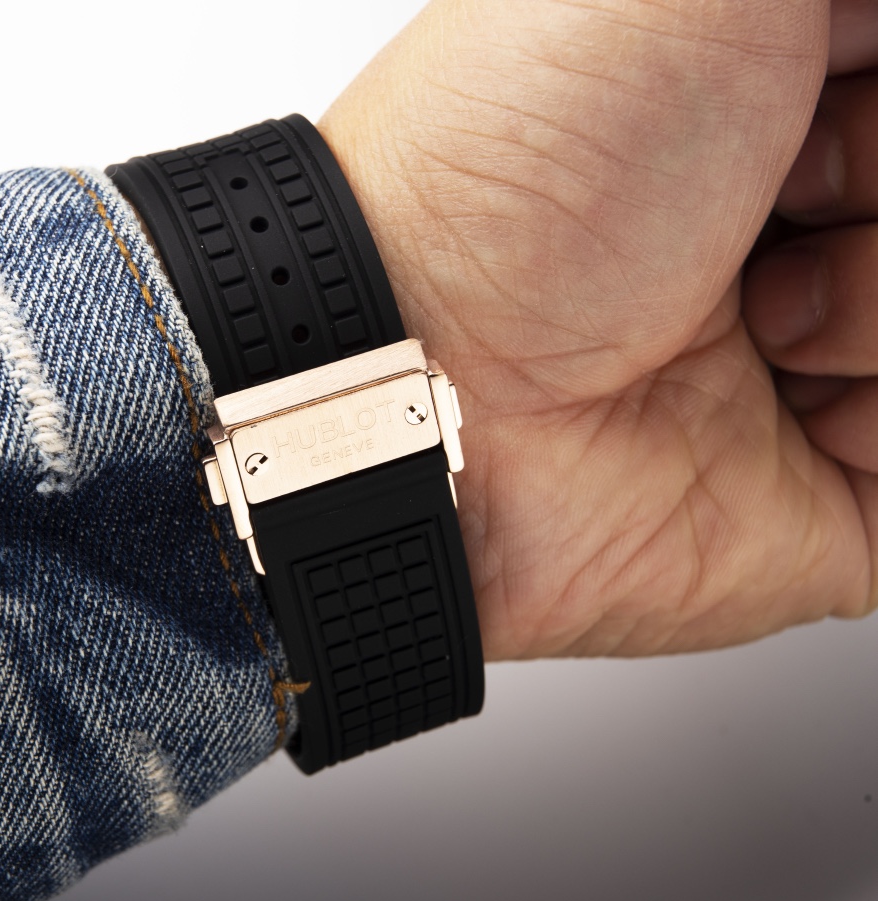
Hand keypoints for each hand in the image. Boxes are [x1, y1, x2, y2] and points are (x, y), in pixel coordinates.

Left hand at [318, 0, 877, 659]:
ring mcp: (822, 353)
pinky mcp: (840, 488)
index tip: (815, 73)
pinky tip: (790, 411)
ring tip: (761, 316)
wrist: (434, 392)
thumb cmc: (514, 184)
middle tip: (782, 188)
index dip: (876, 67)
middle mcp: (796, 217)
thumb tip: (847, 27)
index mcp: (763, 85)